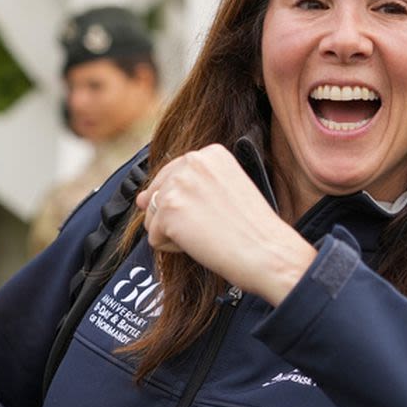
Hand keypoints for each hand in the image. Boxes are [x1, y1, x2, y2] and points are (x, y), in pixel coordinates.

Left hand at [137, 144, 316, 305]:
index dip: (186, 202)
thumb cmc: (252, 228)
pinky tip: (200, 243)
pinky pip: (154, 237)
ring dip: (174, 233)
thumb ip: (183, 186)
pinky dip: (172, 247)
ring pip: (152, 217)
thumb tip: (139, 198)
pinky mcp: (168, 210)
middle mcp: (192, 161)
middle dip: (176, 217)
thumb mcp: (223, 190)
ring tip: (206, 233)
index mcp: (209, 153)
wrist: (268, 252)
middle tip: (210, 225)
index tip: (212, 211)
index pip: (171, 176)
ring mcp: (177, 184)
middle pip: (157, 196)